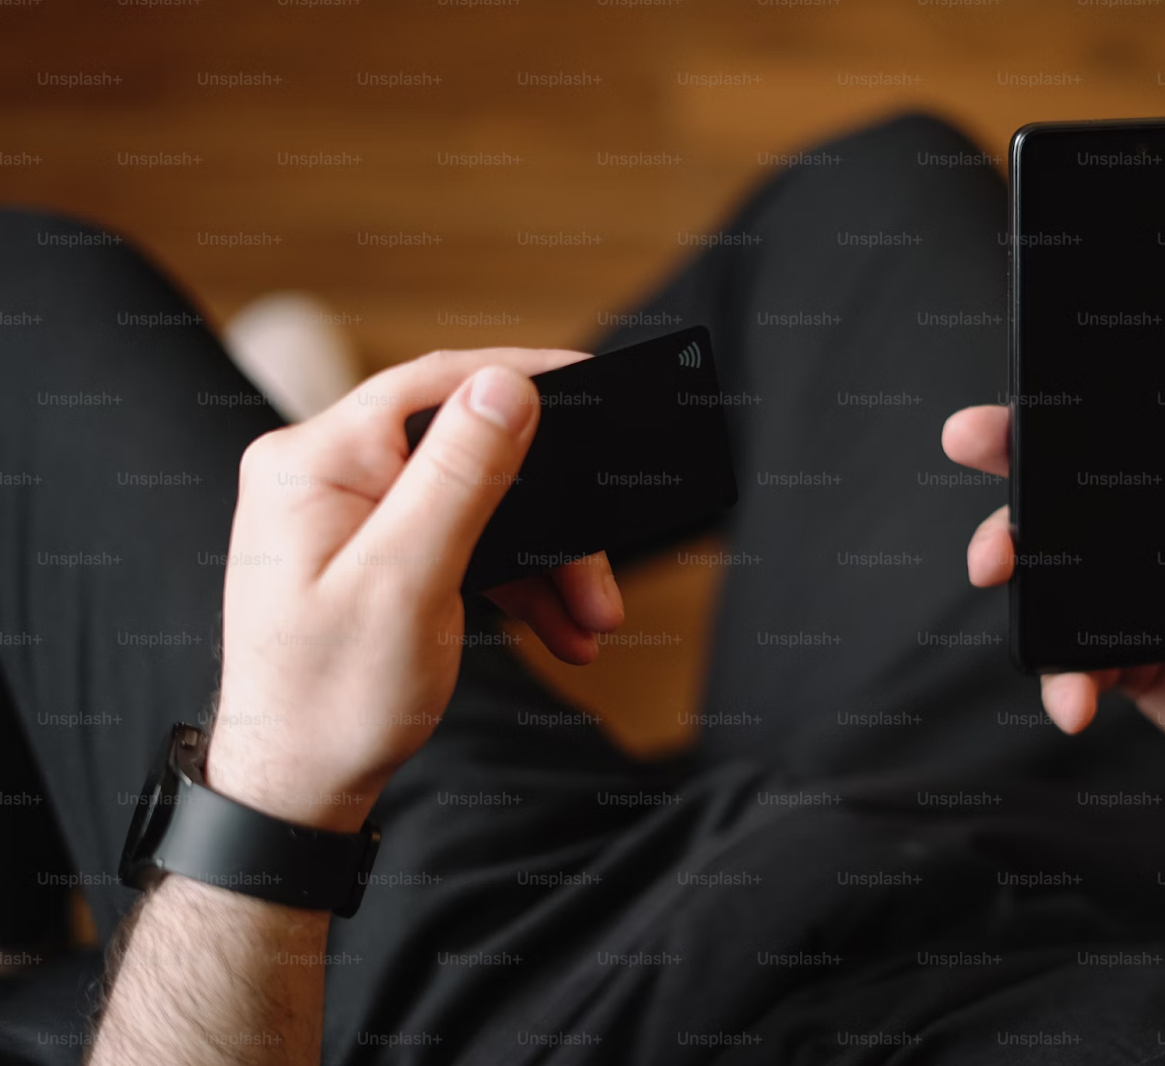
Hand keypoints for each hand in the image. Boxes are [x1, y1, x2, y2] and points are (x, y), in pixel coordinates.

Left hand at [204, 348, 625, 831]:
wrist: (297, 792)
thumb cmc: (331, 700)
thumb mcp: (406, 583)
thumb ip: (460, 477)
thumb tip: (506, 385)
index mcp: (315, 463)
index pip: (431, 384)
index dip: (518, 376)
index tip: (590, 379)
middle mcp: (326, 476)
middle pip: (468, 455)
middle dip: (546, 516)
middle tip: (600, 575)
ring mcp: (348, 516)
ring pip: (477, 506)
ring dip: (542, 561)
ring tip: (590, 620)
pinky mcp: (371, 554)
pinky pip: (461, 544)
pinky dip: (514, 581)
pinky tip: (558, 626)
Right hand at [942, 351, 1164, 796]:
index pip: (1144, 430)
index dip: (1088, 404)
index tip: (1042, 384)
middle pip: (1077, 488)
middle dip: (1013, 459)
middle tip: (971, 441)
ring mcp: (1142, 598)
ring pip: (1055, 569)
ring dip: (1011, 565)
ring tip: (995, 570)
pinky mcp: (1129, 659)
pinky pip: (1073, 656)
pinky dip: (1061, 677)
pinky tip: (1075, 695)